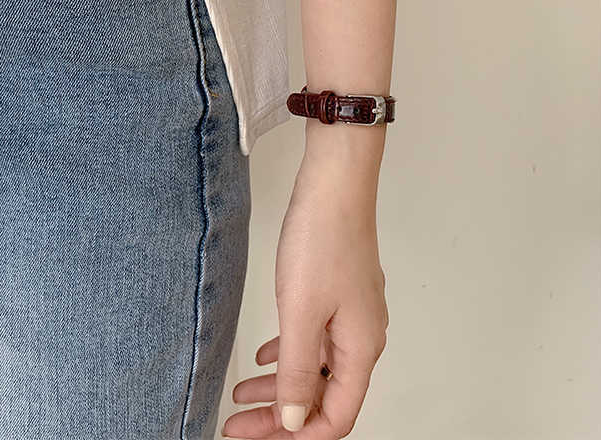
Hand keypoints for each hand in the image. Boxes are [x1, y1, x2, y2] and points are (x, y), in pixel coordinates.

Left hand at [222, 148, 388, 438]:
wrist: (334, 185)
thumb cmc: (323, 239)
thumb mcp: (301, 313)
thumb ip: (296, 371)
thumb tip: (293, 421)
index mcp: (361, 349)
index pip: (335, 417)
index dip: (295, 435)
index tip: (253, 435)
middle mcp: (361, 336)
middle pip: (322, 395)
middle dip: (280, 414)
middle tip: (239, 421)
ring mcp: (350, 313)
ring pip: (314, 365)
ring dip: (280, 384)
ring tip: (243, 392)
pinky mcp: (336, 292)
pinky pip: (313, 337)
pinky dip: (288, 351)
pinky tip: (266, 355)